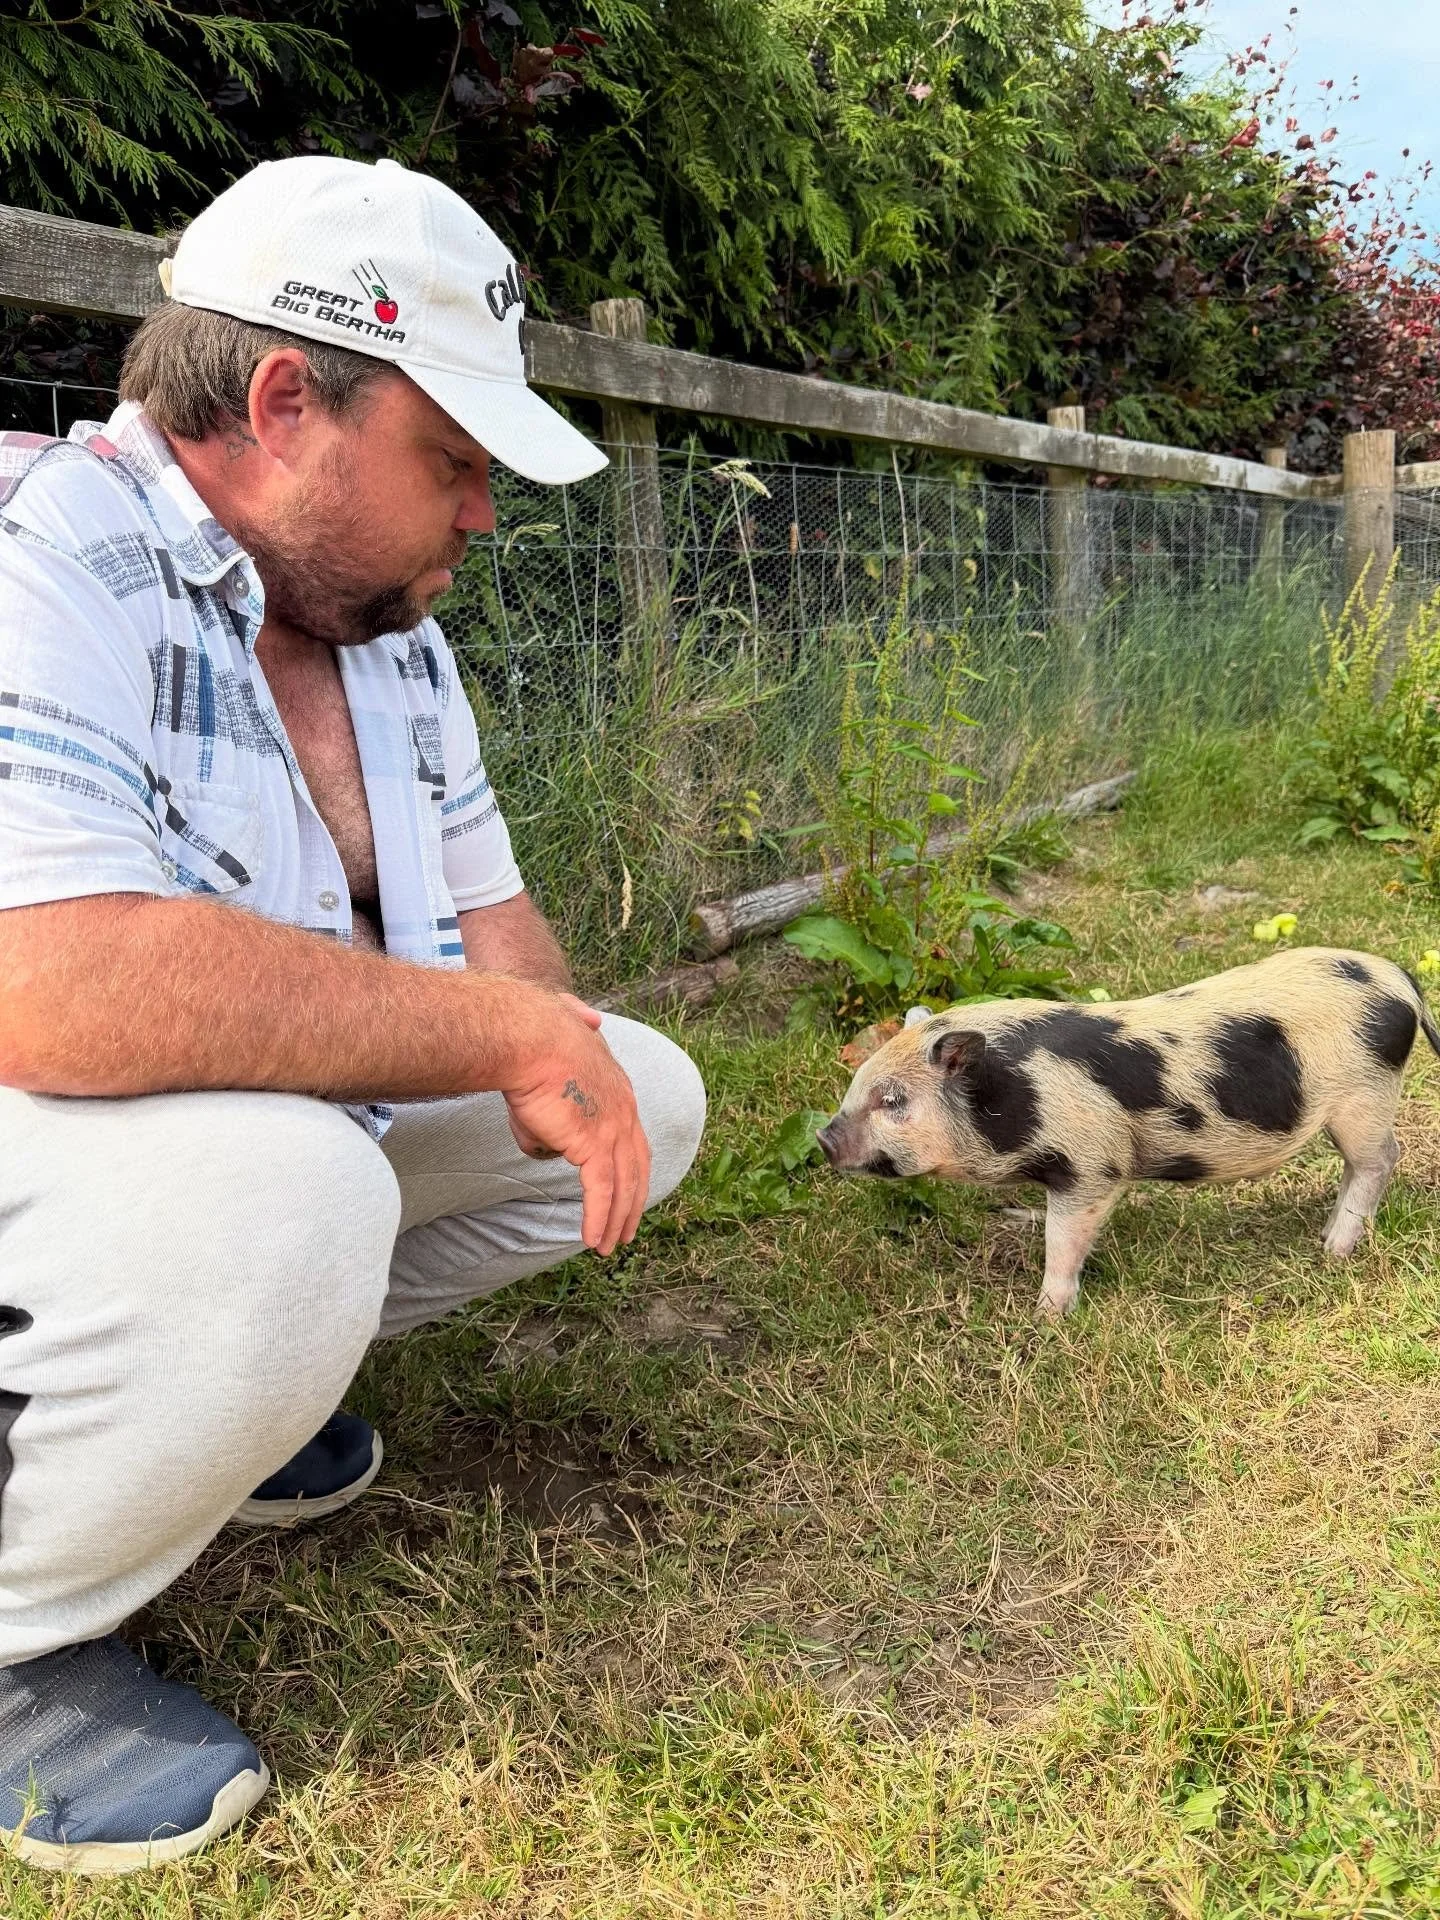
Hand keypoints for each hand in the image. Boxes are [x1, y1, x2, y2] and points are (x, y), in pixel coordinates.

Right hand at [502, 996, 650, 1254]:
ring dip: (616, 1221)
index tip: (627, 1190)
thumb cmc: (531, 1041)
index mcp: (619, 1088)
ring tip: (607, 1246)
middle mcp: (624, 1109)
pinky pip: (601, 1192)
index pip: (633, 1136)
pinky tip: (592, 1241)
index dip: (632, 1166)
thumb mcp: (545, 1079)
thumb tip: (544, 1140)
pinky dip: (598, 1219)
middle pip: (637, 1166)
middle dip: (633, 1202)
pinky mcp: (593, 1145)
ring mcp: (613, 1127)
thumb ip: (552, 1101)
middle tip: (627, 1230)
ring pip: (623, 1186)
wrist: (527, 1036)